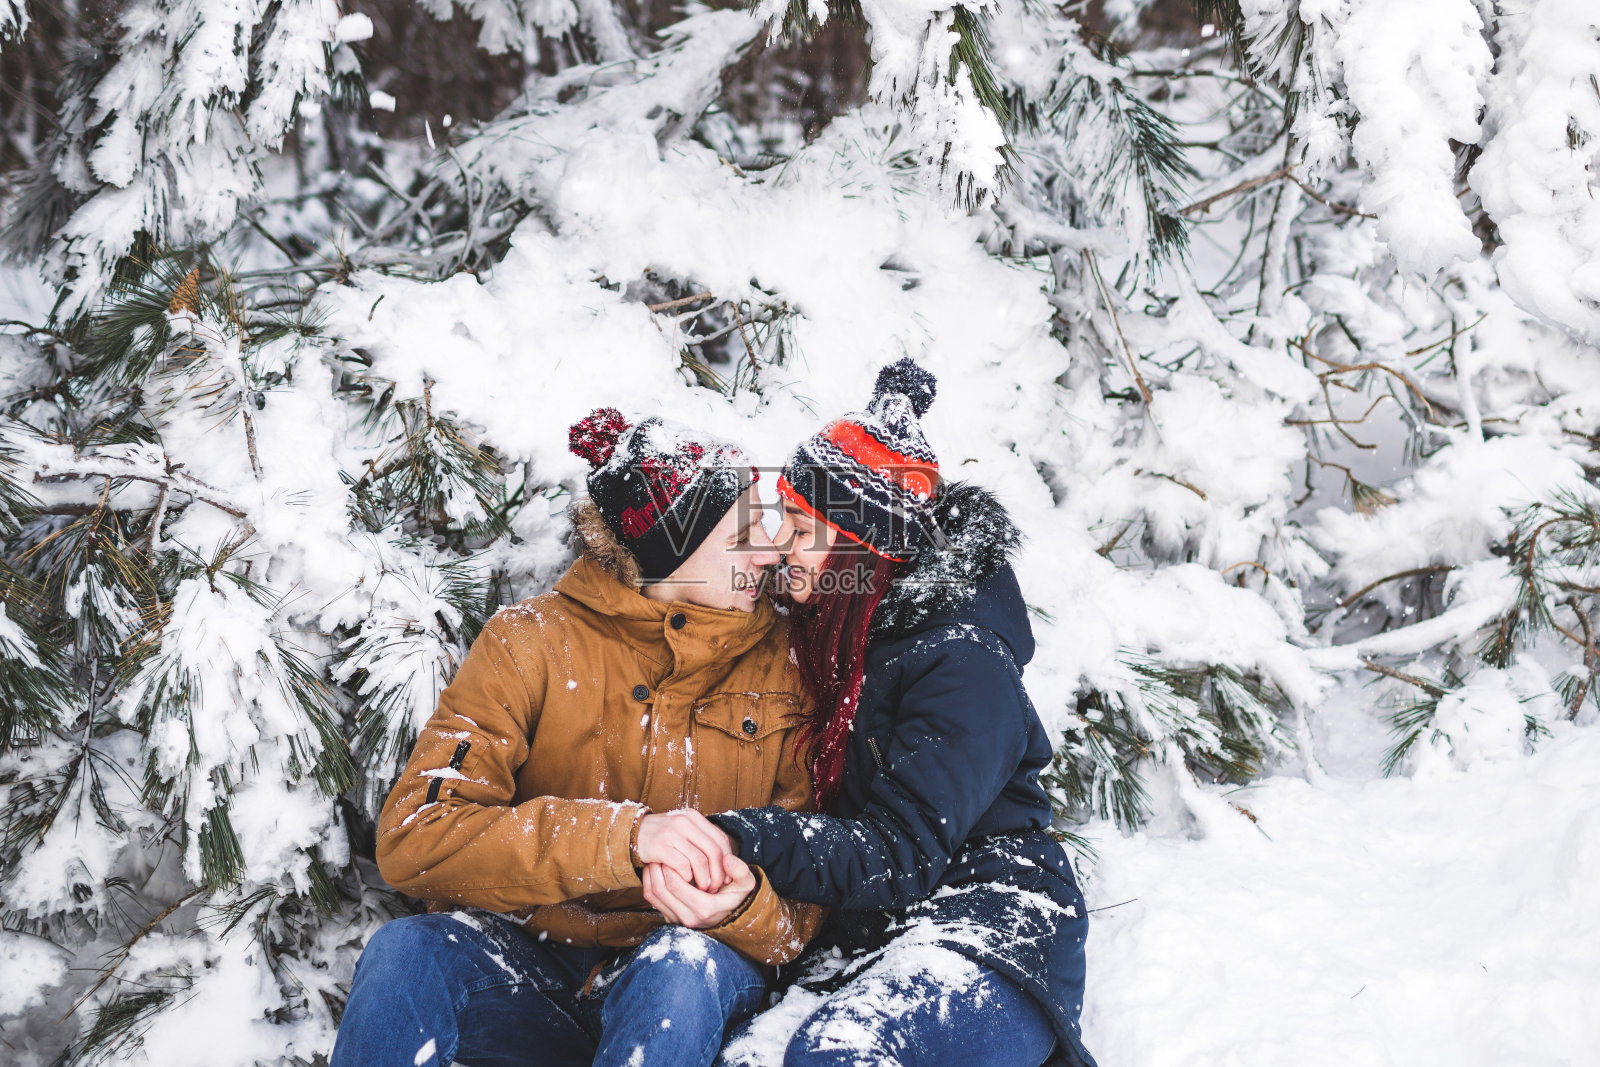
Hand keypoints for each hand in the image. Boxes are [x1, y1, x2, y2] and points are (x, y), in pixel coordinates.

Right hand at [635, 810, 734, 890]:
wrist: (632, 833)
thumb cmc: (663, 837)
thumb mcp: (684, 831)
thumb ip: (702, 840)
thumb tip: (727, 862)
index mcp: (694, 817)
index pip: (720, 839)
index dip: (727, 860)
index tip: (727, 876)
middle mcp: (685, 822)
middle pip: (714, 850)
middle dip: (718, 872)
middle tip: (717, 886)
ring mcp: (672, 833)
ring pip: (700, 860)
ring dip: (704, 878)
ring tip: (704, 888)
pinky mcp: (660, 846)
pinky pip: (682, 865)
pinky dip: (688, 877)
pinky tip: (687, 882)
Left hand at [642, 852, 757, 928]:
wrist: (731, 913)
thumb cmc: (736, 895)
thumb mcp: (745, 884)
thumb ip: (741, 871)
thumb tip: (728, 858)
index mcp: (705, 908)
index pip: (676, 885)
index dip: (671, 865)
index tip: (673, 851)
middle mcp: (688, 917)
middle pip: (660, 890)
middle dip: (658, 868)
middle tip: (660, 852)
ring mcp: (678, 920)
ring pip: (653, 895)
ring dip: (652, 875)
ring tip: (657, 858)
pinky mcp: (670, 918)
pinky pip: (652, 900)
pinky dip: (650, 882)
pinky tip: (656, 870)